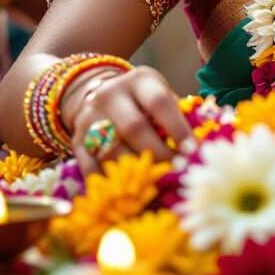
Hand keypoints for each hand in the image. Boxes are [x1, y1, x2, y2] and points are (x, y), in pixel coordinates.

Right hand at [65, 66, 191, 174]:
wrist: (100, 92)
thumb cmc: (143, 100)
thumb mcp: (159, 93)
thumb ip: (175, 114)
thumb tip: (196, 149)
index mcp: (139, 80)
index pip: (159, 102)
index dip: (177, 128)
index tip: (192, 151)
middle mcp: (110, 95)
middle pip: (133, 128)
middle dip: (158, 154)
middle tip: (175, 173)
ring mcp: (89, 118)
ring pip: (111, 151)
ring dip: (135, 173)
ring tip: (155, 186)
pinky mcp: (77, 141)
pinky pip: (91, 167)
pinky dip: (110, 183)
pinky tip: (127, 194)